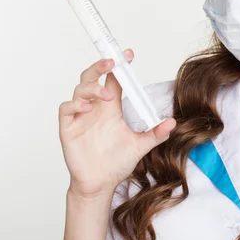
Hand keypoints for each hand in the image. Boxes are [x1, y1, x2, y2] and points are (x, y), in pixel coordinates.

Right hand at [58, 49, 175, 197]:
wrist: (100, 184)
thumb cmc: (117, 163)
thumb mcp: (140, 146)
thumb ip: (155, 134)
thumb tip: (173, 122)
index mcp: (111, 108)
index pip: (114, 80)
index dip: (119, 66)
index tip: (128, 55)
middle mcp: (95, 108)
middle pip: (92, 77)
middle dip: (100, 66)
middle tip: (112, 63)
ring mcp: (80, 117)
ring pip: (80, 90)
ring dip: (92, 87)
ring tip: (106, 94)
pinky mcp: (68, 128)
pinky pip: (66, 109)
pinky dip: (75, 105)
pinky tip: (87, 108)